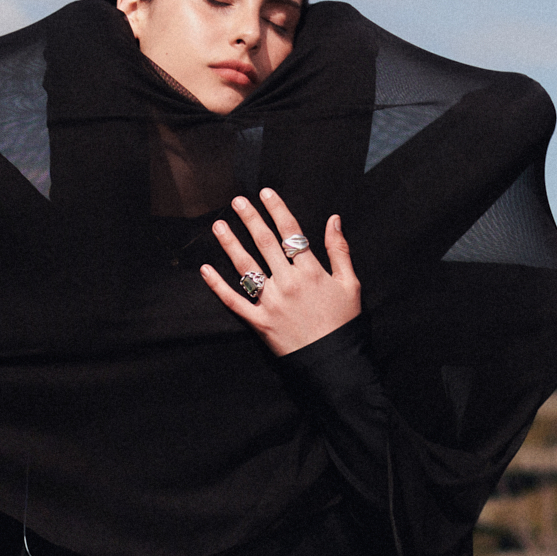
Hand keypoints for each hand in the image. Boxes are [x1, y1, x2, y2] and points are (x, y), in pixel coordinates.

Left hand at [200, 188, 363, 356]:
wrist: (334, 362)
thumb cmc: (344, 323)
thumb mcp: (350, 284)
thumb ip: (340, 250)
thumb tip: (333, 220)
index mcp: (311, 271)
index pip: (291, 232)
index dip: (277, 209)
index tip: (265, 193)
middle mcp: (288, 283)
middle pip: (265, 243)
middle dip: (250, 219)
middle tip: (237, 201)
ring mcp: (271, 303)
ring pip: (246, 267)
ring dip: (230, 244)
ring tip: (219, 225)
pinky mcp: (259, 322)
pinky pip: (234, 301)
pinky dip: (218, 286)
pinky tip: (206, 269)